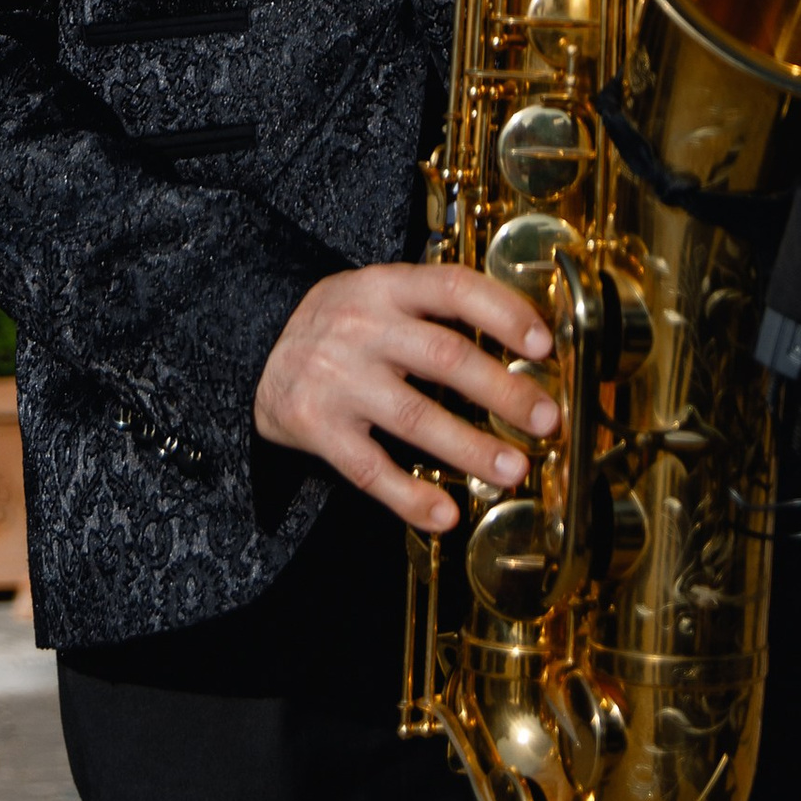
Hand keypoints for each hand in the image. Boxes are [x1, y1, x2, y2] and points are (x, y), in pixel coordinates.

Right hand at [254, 262, 559, 535]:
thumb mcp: (380, 295)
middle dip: (504, 391)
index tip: (545, 344)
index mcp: (386, 286)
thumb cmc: (341, 325)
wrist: (254, 349)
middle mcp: (361, 327)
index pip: (454, 288)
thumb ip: (437, 311)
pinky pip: (369, 469)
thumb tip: (525, 345)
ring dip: (470, 447)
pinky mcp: (314, 426)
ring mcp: (337, 378)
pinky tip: (445, 513)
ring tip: (514, 469)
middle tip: (547, 420)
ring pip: (414, 416)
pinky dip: (410, 495)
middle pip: (445, 357)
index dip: (504, 312)